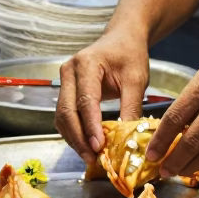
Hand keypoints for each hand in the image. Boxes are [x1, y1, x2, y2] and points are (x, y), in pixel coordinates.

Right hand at [56, 29, 150, 164]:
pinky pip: (65, 116)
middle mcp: (69, 71)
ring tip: (89, 156)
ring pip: (61, 116)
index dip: (90, 126)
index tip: (98, 146)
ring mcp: (64, 81)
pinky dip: (73, 132)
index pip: (85, 100)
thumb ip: (131, 106)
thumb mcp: (136, 79)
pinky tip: (86, 145)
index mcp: (87, 64)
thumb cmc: (130, 55)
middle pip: (66, 111)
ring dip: (73, 138)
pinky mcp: (65, 91)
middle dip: (78, 137)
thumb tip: (128, 138)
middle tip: (91, 158)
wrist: (122, 39)